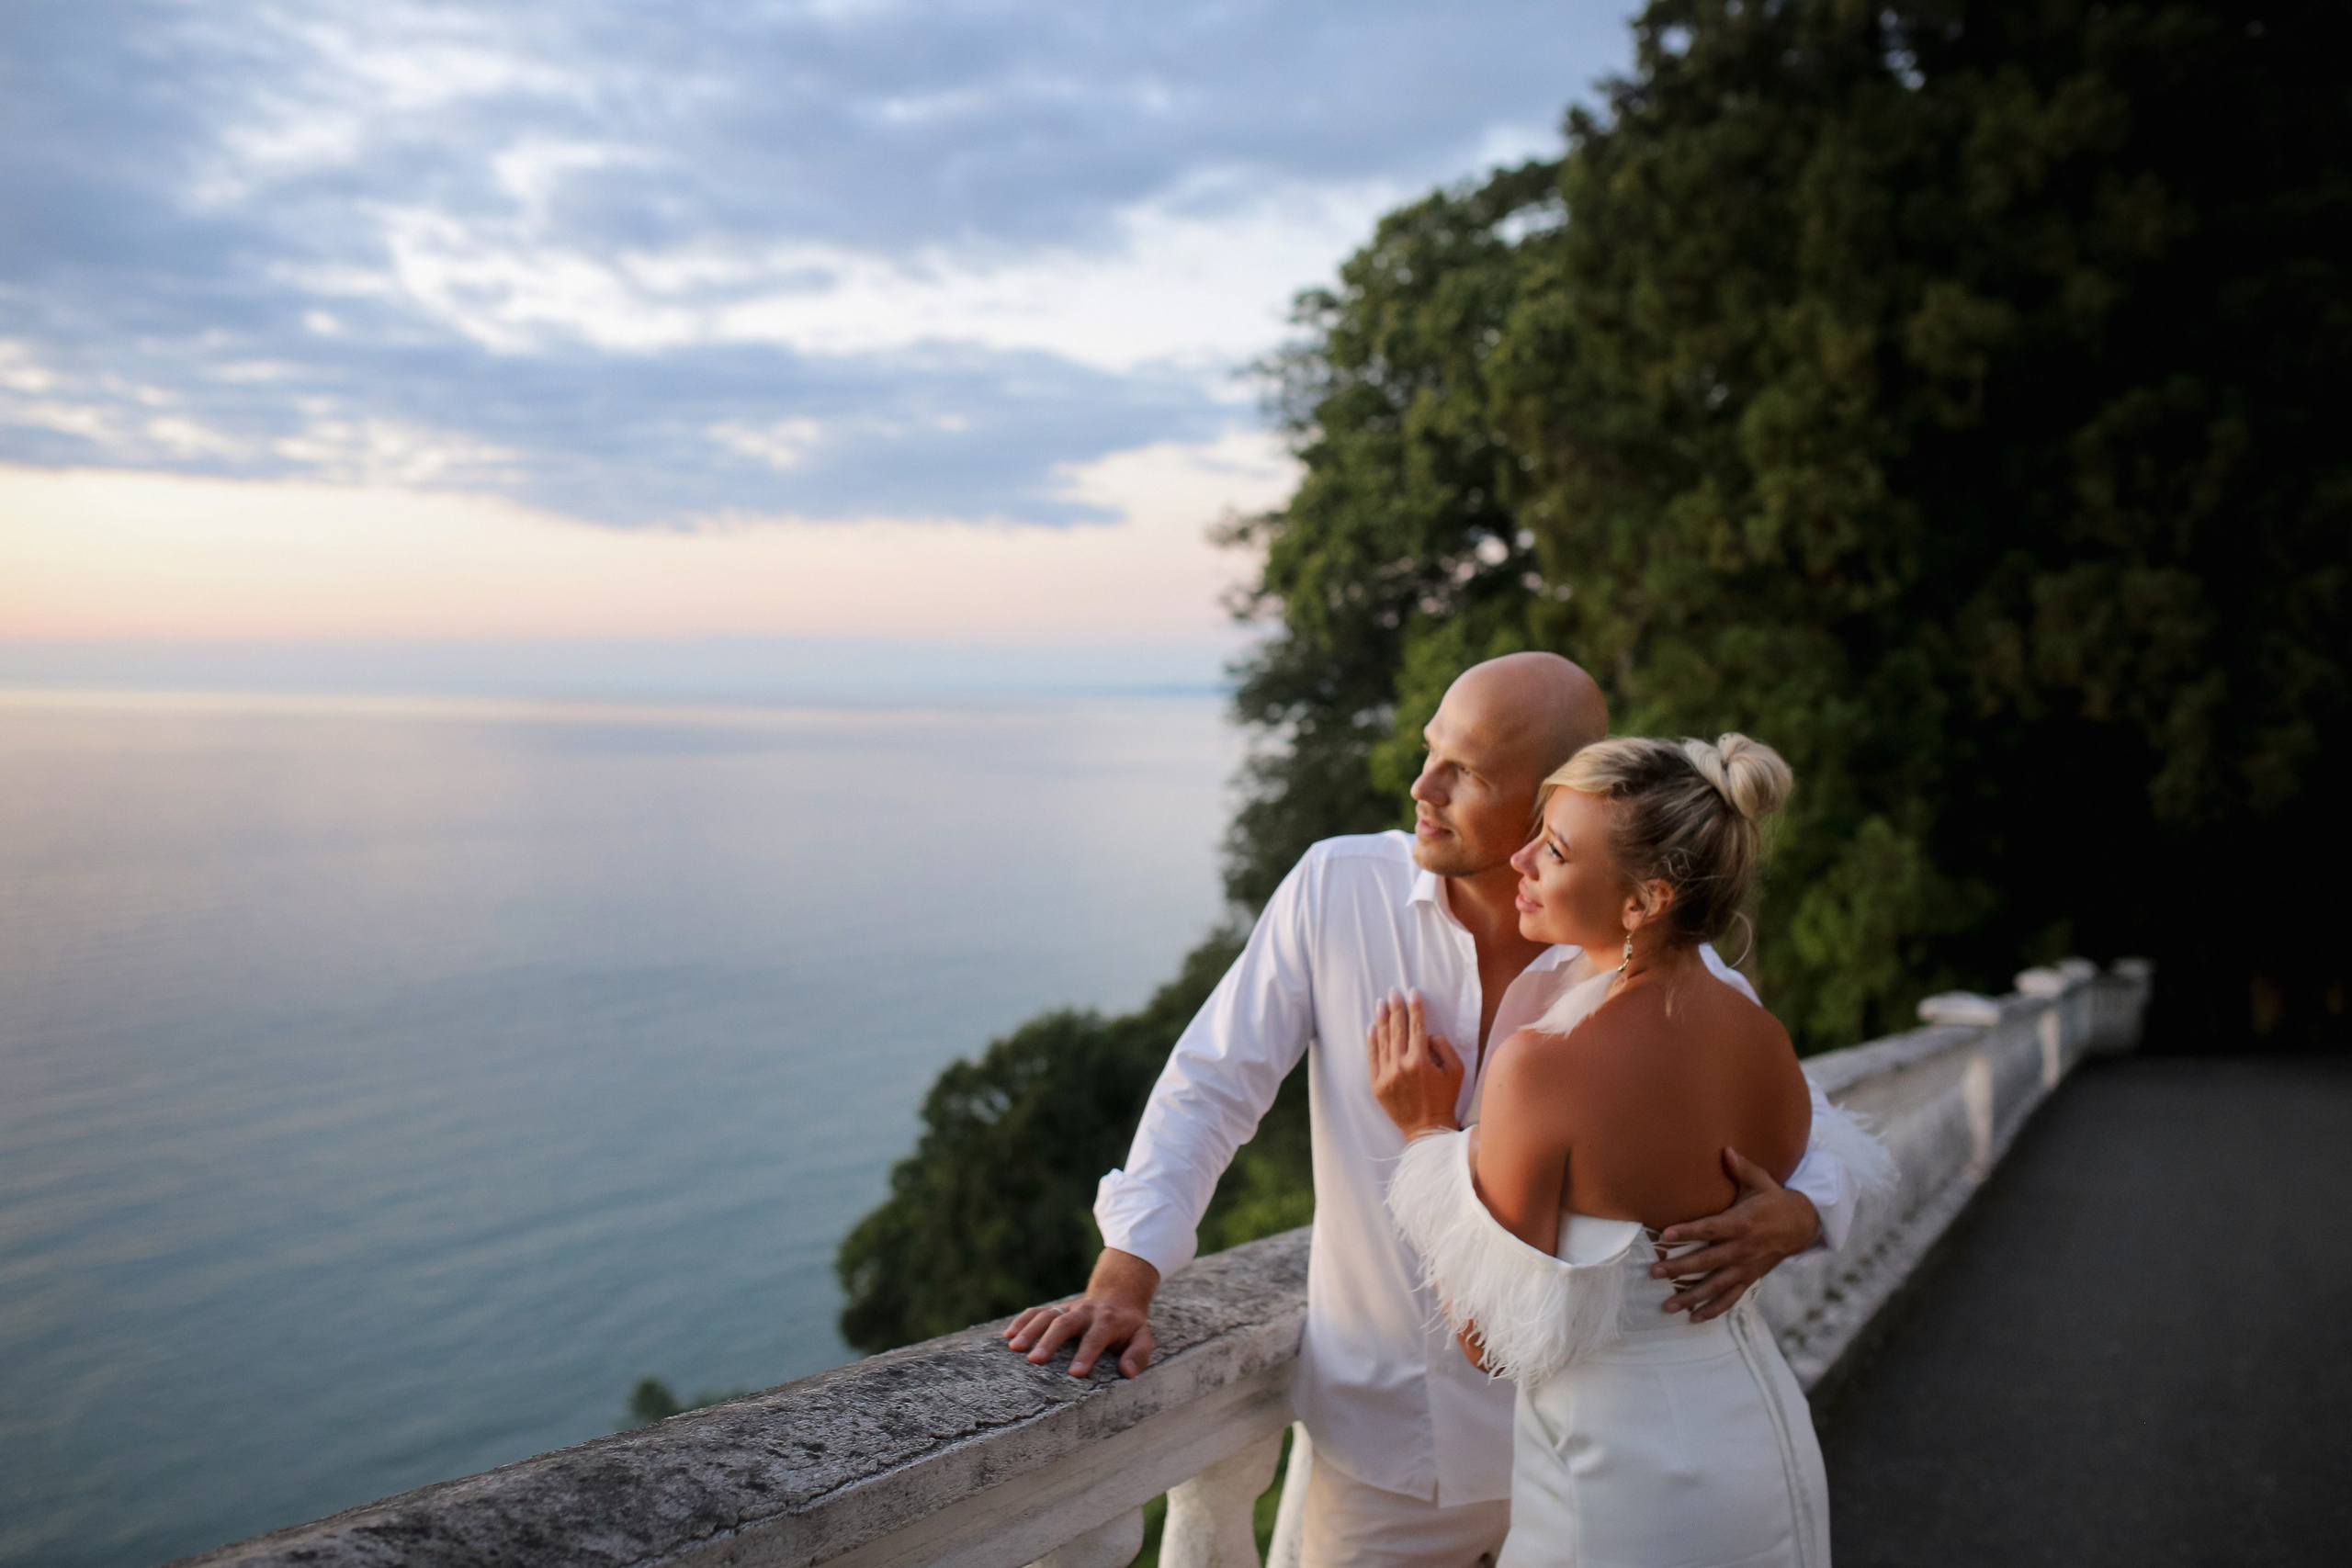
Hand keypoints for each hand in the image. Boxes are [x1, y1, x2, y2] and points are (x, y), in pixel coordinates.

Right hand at [1002, 1247, 1159, 1377]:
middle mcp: (1086, 1312)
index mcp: (1108, 1321)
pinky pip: (1037, 1311)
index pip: (1096, 1337)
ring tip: (1014, 1348)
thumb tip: (1126, 1373)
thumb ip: (1138, 1354)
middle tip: (1034, 1361)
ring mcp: (1069, 1308)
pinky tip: (1008, 1335)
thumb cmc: (1129, 1328)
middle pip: (1066, 1323)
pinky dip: (1022, 1320)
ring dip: (1030, 1330)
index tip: (1075, 1374)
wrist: (1117, 1297)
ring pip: (1048, 1314)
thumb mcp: (1143, 1338)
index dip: (1087, 1354)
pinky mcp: (1057, 1309)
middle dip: (1050, 1341)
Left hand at [1367, 989, 1464, 1138]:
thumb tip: (1426, 1035)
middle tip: (1392, 992)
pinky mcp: (1376, 1085)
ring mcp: (1386, 1075)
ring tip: (1380, 1003)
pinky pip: (1372, 1058)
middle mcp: (1401, 1066)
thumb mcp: (1456, 1071)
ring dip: (1381, 1020)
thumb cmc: (1445, 1099)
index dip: (1415, 1008)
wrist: (1427, 1129)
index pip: (1416, 1027)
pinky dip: (1371, 1042)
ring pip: (1382, 1041)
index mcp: (1421, 1061)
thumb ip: (1443, 1047)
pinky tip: (1370, 1028)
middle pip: (1397, 1030)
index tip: (1412, 993)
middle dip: (1395, 1009)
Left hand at [1651, 1147, 1819, 1322]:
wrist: (1801, 1225)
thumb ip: (1741, 1168)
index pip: (1710, 1228)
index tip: (1665, 1235)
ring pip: (1715, 1286)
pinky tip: (1693, 1318)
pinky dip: (1713, 1310)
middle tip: (1654, 1272)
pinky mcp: (1749, 1278)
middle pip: (1707, 1261)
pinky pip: (1730, 1298)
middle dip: (1679, 1268)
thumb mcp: (1761, 1181)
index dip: (1688, 1231)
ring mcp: (1745, 1267)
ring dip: (1691, 1297)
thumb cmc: (1774, 1200)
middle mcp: (1741, 1249)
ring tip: (1667, 1305)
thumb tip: (1725, 1149)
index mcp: (1741, 1223)